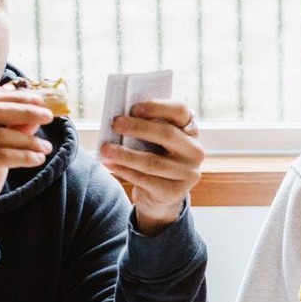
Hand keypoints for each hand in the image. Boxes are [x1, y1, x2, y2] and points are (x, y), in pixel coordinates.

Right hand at [0, 93, 54, 255]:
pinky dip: (24, 155)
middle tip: (49, 116)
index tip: (40, 100)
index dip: (14, 98)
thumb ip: (8, 134)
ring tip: (46, 148)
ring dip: (29, 140)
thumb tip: (34, 115)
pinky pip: (2, 156)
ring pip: (0, 135)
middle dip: (25, 111)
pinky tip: (38, 159)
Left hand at [99, 99, 203, 234]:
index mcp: (191, 129)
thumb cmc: (155, 156)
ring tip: (105, 149)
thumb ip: (147, 127)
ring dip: (125, 155)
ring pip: (153, 162)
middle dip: (139, 128)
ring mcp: (188, 173)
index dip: (157, 107)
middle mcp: (195, 151)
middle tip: (116, 123)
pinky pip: (146, 180)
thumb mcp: (156, 140)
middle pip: (168, 134)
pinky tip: (110, 164)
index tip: (134, 107)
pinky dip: (125, 171)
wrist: (162, 194)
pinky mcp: (176, 192)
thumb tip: (122, 119)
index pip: (180, 111)